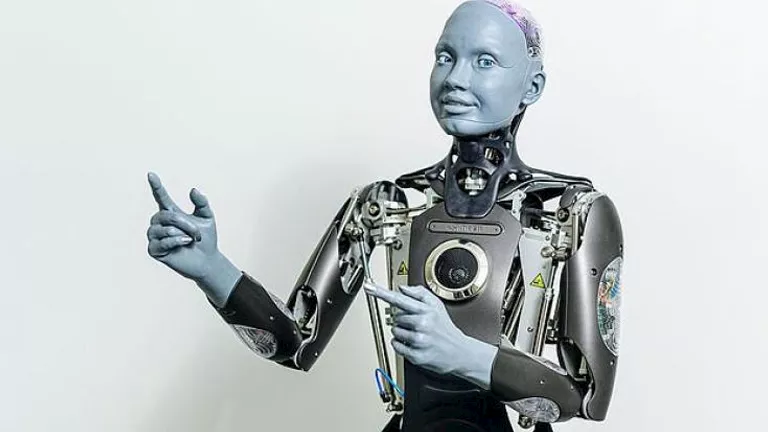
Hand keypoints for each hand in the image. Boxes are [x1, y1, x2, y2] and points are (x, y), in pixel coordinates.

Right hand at [146, 172, 239, 304]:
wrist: (207, 260)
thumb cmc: (206, 239)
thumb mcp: (207, 218)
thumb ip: (202, 203)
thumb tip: (193, 189)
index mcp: (172, 214)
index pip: (161, 197)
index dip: (156, 186)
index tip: (151, 174)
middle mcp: (160, 223)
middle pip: (166, 216)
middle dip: (184, 223)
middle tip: (196, 233)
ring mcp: (155, 237)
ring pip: (163, 229)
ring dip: (181, 234)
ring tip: (190, 240)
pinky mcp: (154, 250)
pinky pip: (161, 242)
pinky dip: (176, 242)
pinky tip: (184, 244)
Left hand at [363, 283, 494, 380]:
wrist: (460, 352)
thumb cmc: (446, 329)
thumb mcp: (437, 305)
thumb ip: (419, 294)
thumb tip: (402, 288)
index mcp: (426, 310)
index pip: (399, 298)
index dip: (381, 293)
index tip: (369, 287)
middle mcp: (422, 324)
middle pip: (395, 317)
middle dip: (402, 320)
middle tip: (416, 324)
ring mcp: (419, 340)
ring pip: (395, 331)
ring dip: (402, 333)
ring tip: (416, 334)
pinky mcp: (416, 355)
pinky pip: (396, 346)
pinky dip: (401, 345)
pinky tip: (413, 344)